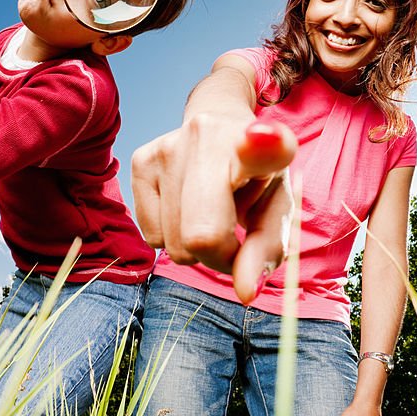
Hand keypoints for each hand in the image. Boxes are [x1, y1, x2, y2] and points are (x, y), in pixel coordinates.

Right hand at [131, 117, 296, 303]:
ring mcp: (168, 147)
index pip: (262, 149)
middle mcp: (210, 137)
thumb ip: (267, 251)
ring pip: (172, 245)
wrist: (220, 122)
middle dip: (219, 256)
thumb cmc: (255, 176)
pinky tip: (187, 205)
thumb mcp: (275, 210)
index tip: (267, 140)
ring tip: (212, 212)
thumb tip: (245, 293)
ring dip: (195, 247)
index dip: (264, 148)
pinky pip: (151, 236)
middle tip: (234, 237)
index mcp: (261, 146)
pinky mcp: (141, 160)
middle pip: (202, 236)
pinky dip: (171, 236)